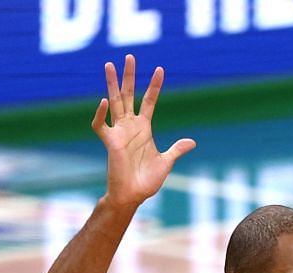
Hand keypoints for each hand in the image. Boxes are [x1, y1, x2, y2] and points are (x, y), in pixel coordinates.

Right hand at [93, 55, 194, 209]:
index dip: (154, 86)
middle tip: (130, 57)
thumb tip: (192, 141)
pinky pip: (101, 125)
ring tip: (109, 65)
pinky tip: (104, 102)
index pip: (149, 101)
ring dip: (112, 84)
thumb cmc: (147, 181)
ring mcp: (119, 132)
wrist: (133, 196)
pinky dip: (101, 114)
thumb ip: (177, 149)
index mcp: (144, 129)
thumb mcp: (166, 162)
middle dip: (129, 77)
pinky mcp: (110, 142)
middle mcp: (130, 126)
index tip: (160, 70)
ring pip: (114, 102)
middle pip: (128, 95)